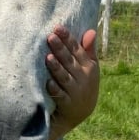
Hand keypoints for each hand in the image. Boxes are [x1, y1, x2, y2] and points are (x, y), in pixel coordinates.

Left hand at [45, 25, 99, 139]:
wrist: (82, 111)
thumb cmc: (84, 83)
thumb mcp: (91, 68)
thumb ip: (88, 50)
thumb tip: (91, 31)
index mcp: (89, 66)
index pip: (77, 50)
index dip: (68, 38)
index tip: (58, 27)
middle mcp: (83, 78)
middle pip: (70, 61)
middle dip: (60, 49)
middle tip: (50, 37)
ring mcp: (75, 91)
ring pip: (65, 77)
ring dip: (57, 68)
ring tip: (48, 57)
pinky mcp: (67, 103)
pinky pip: (60, 95)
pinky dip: (55, 89)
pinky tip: (47, 82)